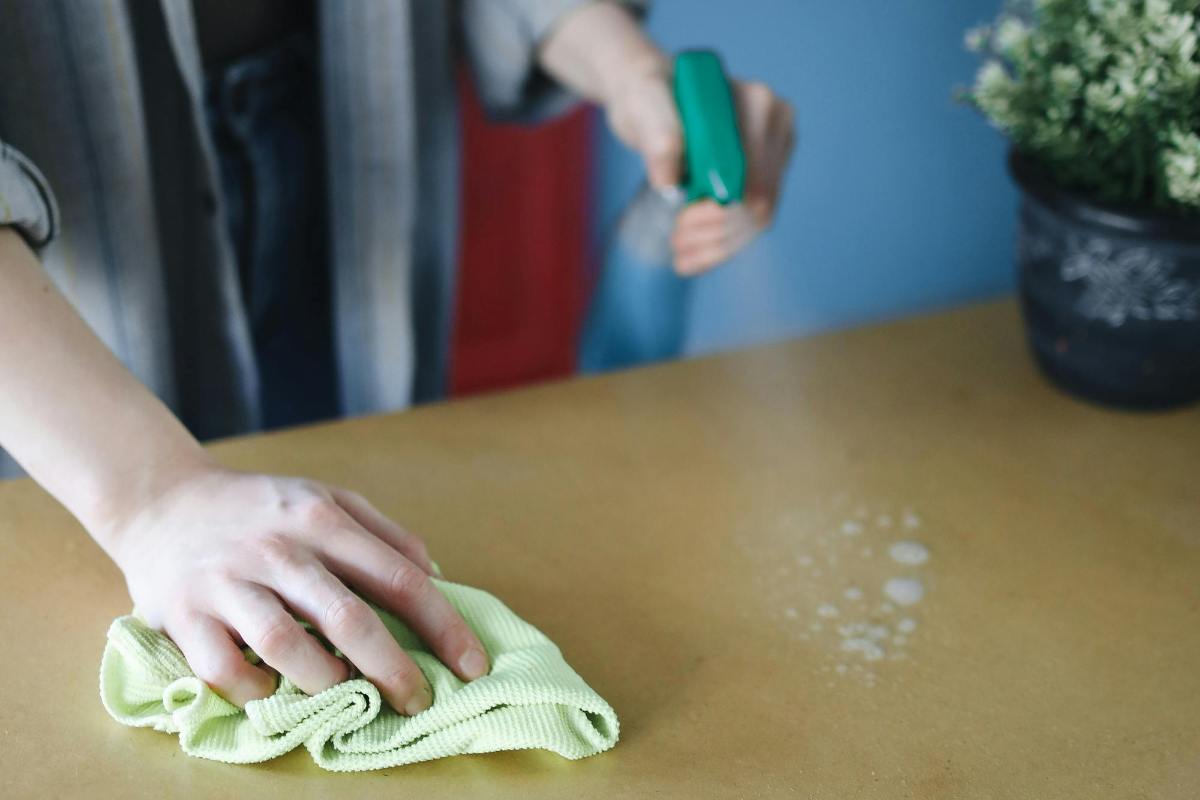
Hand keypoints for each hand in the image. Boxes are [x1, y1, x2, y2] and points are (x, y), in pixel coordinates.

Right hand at [103, 464, 488, 713]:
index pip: (398, 577)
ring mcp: (226, 582)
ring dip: (323, 680)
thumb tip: (437, 578)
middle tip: (419, 700)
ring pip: (286, 647)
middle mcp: (276, 549)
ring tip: (341, 689)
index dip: (442, 625)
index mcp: (320, 518)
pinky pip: (225, 670)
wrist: (160, 499)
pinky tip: (272, 688)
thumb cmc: (260, 509)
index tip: (472, 664)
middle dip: (393, 669)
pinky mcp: (182, 615)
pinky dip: (256, 690)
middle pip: (348, 618)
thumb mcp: (326, 498)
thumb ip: (383, 535)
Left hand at [605, 64, 795, 274]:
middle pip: (759, 201)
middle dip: (717, 233)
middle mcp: (775, 124)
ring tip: (682, 254)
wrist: (652, 96)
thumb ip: (657, 134)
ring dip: (720, 245)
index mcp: (754, 102)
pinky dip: (724, 243)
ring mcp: (775, 149)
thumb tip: (668, 179)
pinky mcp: (766, 172)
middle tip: (676, 243)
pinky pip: (753, 219)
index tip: (681, 223)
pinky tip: (696, 256)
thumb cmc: (647, 95)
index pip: (750, 176)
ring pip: (759, 217)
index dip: (719, 211)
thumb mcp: (642, 105)